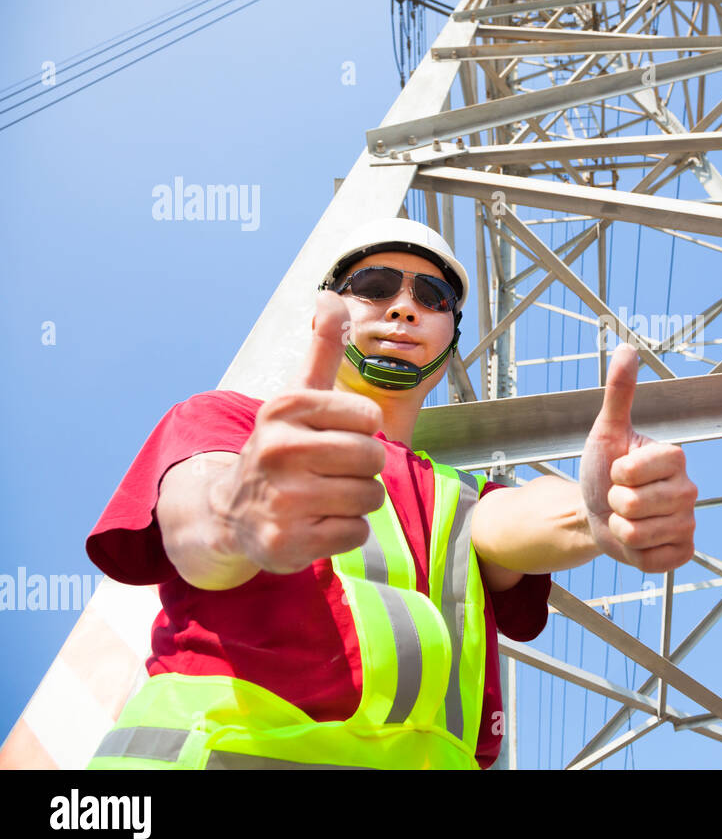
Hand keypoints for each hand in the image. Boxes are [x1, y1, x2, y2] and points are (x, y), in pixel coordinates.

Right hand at [210, 292, 387, 573]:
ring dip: (356, 501)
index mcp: (285, 408)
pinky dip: (344, 533)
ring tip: (323, 497)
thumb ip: (321, 348)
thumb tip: (330, 296)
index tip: (331, 435)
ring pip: (370, 497)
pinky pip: (355, 534)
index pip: (369, 416)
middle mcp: (279, 450)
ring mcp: (281, 500)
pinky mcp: (286, 543)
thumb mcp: (296, 396)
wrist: (231, 511)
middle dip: (363, 468)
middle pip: (374, 458)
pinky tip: (316, 524)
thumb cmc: (281, 448)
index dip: (361, 429)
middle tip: (331, 471)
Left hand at [578, 344, 695, 572]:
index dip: (616, 474)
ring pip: (638, 534)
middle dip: (614, 503)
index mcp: (675, 458)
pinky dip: (634, 554)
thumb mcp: (606, 432)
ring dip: (620, 529)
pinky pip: (652, 560)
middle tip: (619, 497)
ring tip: (626, 518)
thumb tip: (627, 349)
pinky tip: (639, 541)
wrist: (598, 512)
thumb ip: (620, 392)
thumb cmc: (603, 470)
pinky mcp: (683, 553)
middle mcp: (689, 490)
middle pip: (635, 505)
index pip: (636, 471)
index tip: (619, 470)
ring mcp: (689, 524)